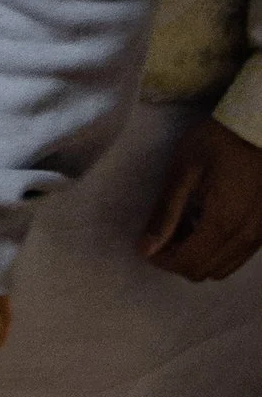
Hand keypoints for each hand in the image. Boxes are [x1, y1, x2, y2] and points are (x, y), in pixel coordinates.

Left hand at [142, 115, 261, 282]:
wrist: (260, 124)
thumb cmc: (219, 141)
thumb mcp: (183, 171)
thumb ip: (165, 213)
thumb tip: (146, 248)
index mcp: (223, 222)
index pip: (188, 264)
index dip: (162, 261)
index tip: (148, 245)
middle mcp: (247, 236)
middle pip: (205, 271)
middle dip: (178, 260)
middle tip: (164, 235)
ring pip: (224, 268)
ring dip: (199, 257)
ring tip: (186, 229)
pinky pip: (240, 254)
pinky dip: (219, 250)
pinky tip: (209, 224)